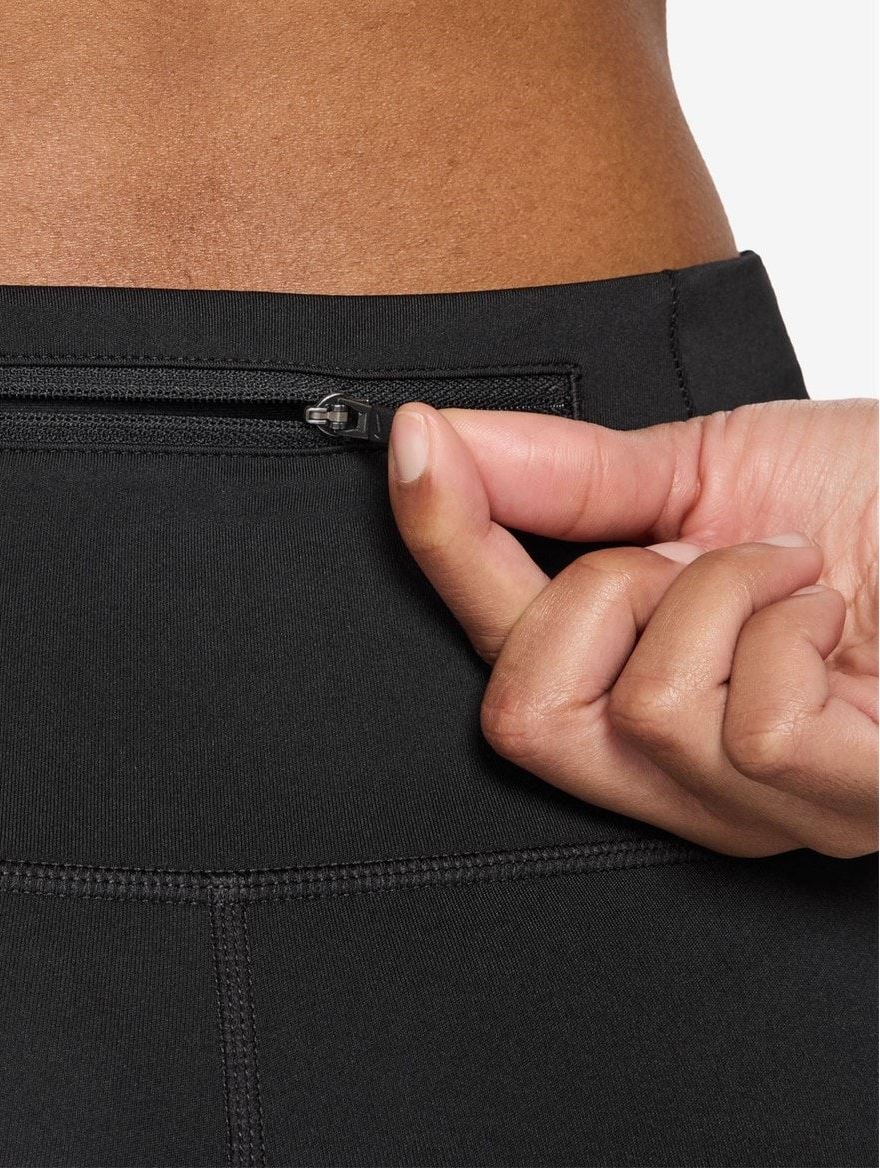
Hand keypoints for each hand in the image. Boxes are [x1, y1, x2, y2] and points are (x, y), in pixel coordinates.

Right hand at [388, 398, 877, 856]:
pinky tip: (837, 617)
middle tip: (695, 550)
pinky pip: (744, 725)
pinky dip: (788, 627)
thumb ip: (561, 472)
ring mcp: (768, 808)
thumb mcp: (708, 465)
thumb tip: (438, 445)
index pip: (495, 646)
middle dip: (598, 592)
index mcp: (639, 687)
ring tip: (795, 573)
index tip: (418, 448)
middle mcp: (689, 775)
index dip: (443, 543)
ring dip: (721, 593)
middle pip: (525, 720)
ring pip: (640, 715)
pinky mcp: (844, 805)